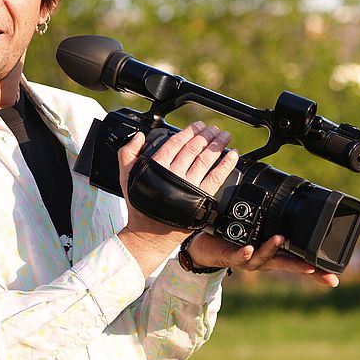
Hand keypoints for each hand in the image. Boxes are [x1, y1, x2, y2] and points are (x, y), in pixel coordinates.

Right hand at [116, 121, 238, 274]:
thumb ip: (128, 153)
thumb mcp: (126, 176)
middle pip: (194, 148)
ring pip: (206, 159)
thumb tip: (139, 136)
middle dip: (206, 135)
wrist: (149, 233)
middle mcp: (175, 174)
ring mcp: (189, 186)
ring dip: (217, 145)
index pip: (177, 142)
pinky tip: (233, 155)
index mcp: (158, 166)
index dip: (189, 131)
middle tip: (213, 129)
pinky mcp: (201, 197)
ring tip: (224, 136)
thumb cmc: (140, 206)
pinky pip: (217, 177)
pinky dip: (226, 164)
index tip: (198, 126)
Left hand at [186, 232, 339, 287]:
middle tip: (314, 266)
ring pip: (262, 258)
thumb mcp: (258, 233)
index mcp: (273, 254)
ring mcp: (247, 259)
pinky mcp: (230, 256)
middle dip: (300, 267)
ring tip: (280, 238)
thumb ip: (275, 226)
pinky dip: (244, 253)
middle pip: (285, 265)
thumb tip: (291, 214)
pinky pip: (238, 256)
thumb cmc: (233, 241)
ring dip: (271, 249)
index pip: (299, 263)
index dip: (317, 272)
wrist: (204, 248)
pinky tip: (249, 247)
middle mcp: (263, 259)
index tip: (334, 277)